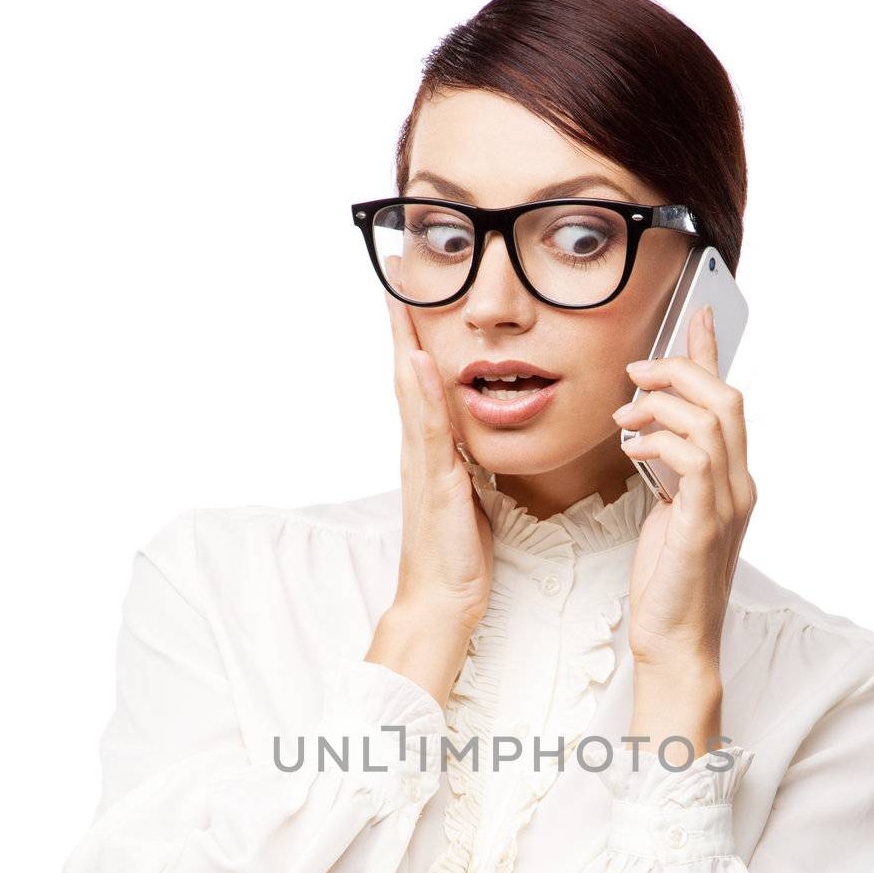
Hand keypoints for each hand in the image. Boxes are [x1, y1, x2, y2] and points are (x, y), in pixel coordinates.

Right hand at [385, 292, 494, 634]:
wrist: (443, 601)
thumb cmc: (459, 555)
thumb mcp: (473, 496)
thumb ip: (469, 461)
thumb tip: (478, 432)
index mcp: (430, 452)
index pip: (420, 381)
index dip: (415, 335)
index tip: (412, 292)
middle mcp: (419, 451)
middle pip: (406, 372)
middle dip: (402, 322)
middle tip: (395, 271)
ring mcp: (423, 465)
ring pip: (411, 390)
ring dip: (405, 341)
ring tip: (401, 296)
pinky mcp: (437, 483)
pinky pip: (430, 430)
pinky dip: (424, 394)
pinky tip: (421, 361)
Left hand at [611, 306, 755, 672]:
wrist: (675, 644)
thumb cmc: (666, 586)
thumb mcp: (668, 513)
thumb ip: (670, 472)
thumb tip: (651, 434)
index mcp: (732, 482)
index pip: (728, 403)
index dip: (712, 355)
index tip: (695, 316)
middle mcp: (740, 487)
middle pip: (726, 397)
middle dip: (681, 369)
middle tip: (636, 370)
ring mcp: (728, 505)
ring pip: (712, 418)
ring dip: (663, 402)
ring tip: (626, 413)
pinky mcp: (705, 524)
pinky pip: (693, 458)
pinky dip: (660, 439)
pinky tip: (633, 445)